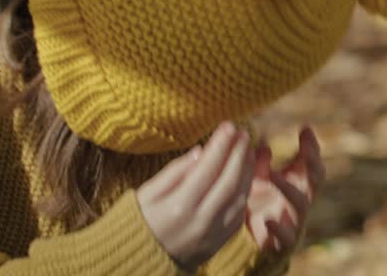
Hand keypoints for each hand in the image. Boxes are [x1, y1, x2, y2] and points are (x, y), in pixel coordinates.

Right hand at [138, 122, 255, 271]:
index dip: (221, 144)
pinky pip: (238, 215)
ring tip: (248, 151)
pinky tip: (245, 177)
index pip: (208, 168)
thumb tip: (201, 152)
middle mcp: (200, 221)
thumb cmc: (139, 221)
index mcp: (179, 206)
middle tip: (244, 133)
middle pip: (229, 181)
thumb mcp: (146, 193)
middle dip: (239, 154)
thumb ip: (175, 172)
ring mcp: (212, 234)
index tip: (229, 125)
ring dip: (248, 172)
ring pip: (239, 198)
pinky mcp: (218, 243)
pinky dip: (244, 193)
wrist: (138, 262)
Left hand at [245, 127, 325, 254]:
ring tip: (272, 176)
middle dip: (313, 164)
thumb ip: (260, 160)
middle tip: (306, 151)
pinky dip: (279, 229)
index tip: (305, 128)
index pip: (312, 162)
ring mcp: (295, 219)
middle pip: (315, 180)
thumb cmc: (260, 202)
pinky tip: (269, 220)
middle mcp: (301, 198)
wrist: (251, 240)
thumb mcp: (258, 178)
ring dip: (288, 188)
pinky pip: (287, 236)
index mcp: (298, 182)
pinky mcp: (284, 241)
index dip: (312, 146)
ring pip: (300, 203)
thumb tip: (260, 137)